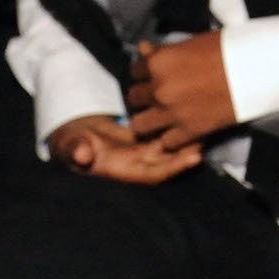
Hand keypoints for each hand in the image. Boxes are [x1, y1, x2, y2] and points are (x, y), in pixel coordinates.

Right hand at [46, 114, 201, 183]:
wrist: (72, 133)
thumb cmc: (69, 144)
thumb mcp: (69, 146)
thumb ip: (75, 150)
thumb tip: (83, 154)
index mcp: (124, 169)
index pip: (156, 173)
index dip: (175, 166)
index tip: (195, 157)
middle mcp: (139, 160)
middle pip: (171, 156)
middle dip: (191, 146)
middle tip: (209, 131)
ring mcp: (144, 146)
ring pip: (172, 140)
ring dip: (188, 130)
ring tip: (206, 115)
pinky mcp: (146, 132)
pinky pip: (164, 126)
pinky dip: (174, 116)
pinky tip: (191, 105)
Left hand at [126, 34, 235, 147]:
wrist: (257, 69)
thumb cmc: (229, 49)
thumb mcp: (193, 43)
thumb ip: (165, 51)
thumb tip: (143, 49)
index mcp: (159, 62)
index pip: (135, 70)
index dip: (145, 74)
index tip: (154, 76)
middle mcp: (159, 88)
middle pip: (134, 98)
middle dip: (144, 98)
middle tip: (158, 97)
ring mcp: (173, 111)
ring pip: (140, 124)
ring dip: (150, 121)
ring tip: (162, 118)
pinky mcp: (190, 130)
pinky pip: (166, 142)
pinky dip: (172, 138)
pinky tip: (181, 130)